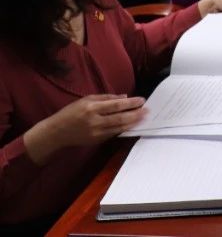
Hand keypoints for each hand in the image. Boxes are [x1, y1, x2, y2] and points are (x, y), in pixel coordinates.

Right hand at [25, 94, 146, 162]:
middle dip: (136, 114)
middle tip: (147, 110)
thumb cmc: (71, 112)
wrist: (56, 132)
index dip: (131, 103)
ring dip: (133, 122)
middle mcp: (94, 121)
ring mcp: (95, 133)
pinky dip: (124, 129)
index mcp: (91, 108)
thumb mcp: (86, 100)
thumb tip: (124, 97)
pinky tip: (131, 125)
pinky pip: (113, 134)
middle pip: (120, 118)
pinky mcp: (96, 141)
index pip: (116, 105)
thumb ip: (106, 98)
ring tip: (143, 117)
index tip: (142, 100)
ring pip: (119, 128)